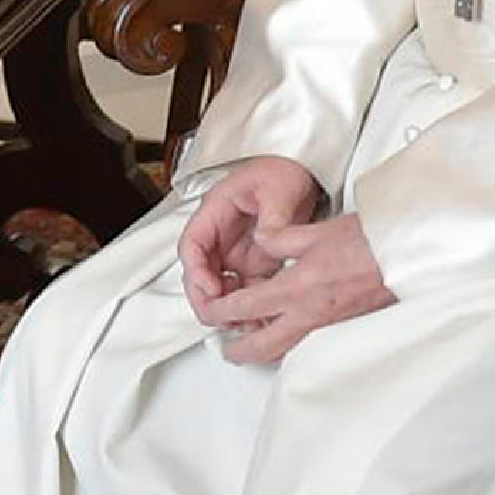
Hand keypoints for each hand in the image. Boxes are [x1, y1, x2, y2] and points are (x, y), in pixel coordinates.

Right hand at [177, 158, 326, 310]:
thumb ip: (273, 215)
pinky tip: (260, 318)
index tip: (211, 287)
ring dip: (225, 308)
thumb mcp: (278, 187)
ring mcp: (235, 254)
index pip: (192, 245)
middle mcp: (220, 237)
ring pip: (217, 289)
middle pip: (198, 274)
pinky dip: (247, 309)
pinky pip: (243, 293)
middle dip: (205, 299)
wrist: (302, 175)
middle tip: (222, 316)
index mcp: (216, 212)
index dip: (196, 270)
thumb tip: (268, 239)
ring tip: (244, 322)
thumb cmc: (280, 172)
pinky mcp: (254, 266)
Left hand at [187, 202, 392, 365]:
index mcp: (295, 289)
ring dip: (264, 350)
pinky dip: (290, 346)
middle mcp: (307, 315)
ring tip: (253, 342)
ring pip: (285, 351)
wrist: (405, 257)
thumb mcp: (314, 232)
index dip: (220, 312)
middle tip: (226, 348)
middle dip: (238, 350)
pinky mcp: (342, 330)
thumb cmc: (367, 242)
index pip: (244, 308)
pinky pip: (307, 346)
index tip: (210, 311)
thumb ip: (280, 239)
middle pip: (260, 346)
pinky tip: (288, 334)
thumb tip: (260, 240)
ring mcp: (326, 328)